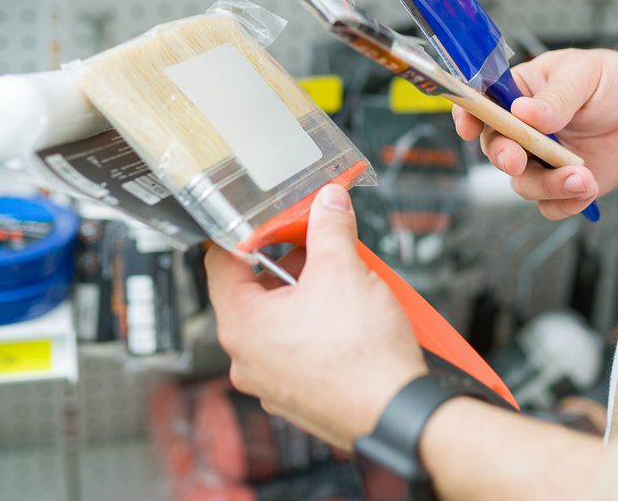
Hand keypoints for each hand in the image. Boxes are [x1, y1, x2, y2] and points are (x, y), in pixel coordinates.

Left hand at [205, 184, 427, 449]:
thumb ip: (329, 227)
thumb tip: (327, 204)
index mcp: (241, 325)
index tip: (268, 223)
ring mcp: (271, 382)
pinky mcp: (298, 396)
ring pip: (277, 323)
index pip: (220, 263)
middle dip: (287, 266)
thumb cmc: (363, 358)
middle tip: (316, 249)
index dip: (246, 235)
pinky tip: (346, 319)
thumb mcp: (344, 269)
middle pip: (253, 293)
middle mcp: (246, 359)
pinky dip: (315, 330)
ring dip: (304, 297)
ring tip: (340, 283)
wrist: (396, 413)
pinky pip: (296, 351)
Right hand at [453, 47, 617, 218]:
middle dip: (505, 157)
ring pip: (523, 184)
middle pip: (496, 150)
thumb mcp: (584, 75)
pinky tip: (589, 188)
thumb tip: (523, 112)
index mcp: (519, 93)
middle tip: (518, 160)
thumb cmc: (614, 79)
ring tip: (583, 178)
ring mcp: (542, 160)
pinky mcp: (563, 185)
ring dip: (548, 185)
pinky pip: (550, 206)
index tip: (468, 128)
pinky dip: (566, 203)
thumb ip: (556, 97)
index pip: (482, 104)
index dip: (468, 116)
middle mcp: (523, 130)